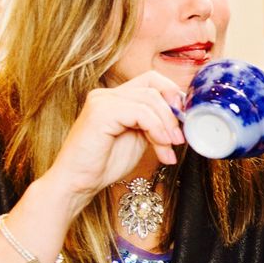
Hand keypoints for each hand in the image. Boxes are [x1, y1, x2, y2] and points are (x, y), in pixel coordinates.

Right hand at [45, 72, 185, 202]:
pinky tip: (161, 145)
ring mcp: (102, 101)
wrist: (78, 183)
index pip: (152, 79)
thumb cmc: (105, 164)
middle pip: (154, 87)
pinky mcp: (100, 112)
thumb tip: (183, 116)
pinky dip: (156, 129)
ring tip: (169, 148)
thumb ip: (155, 123)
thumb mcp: (140, 138)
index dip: (173, 94)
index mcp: (116, 97)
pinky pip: (140, 113)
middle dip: (173, 113)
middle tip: (180, 138)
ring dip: (166, 126)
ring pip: (150, 99)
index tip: (185, 119)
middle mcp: (107, 94)